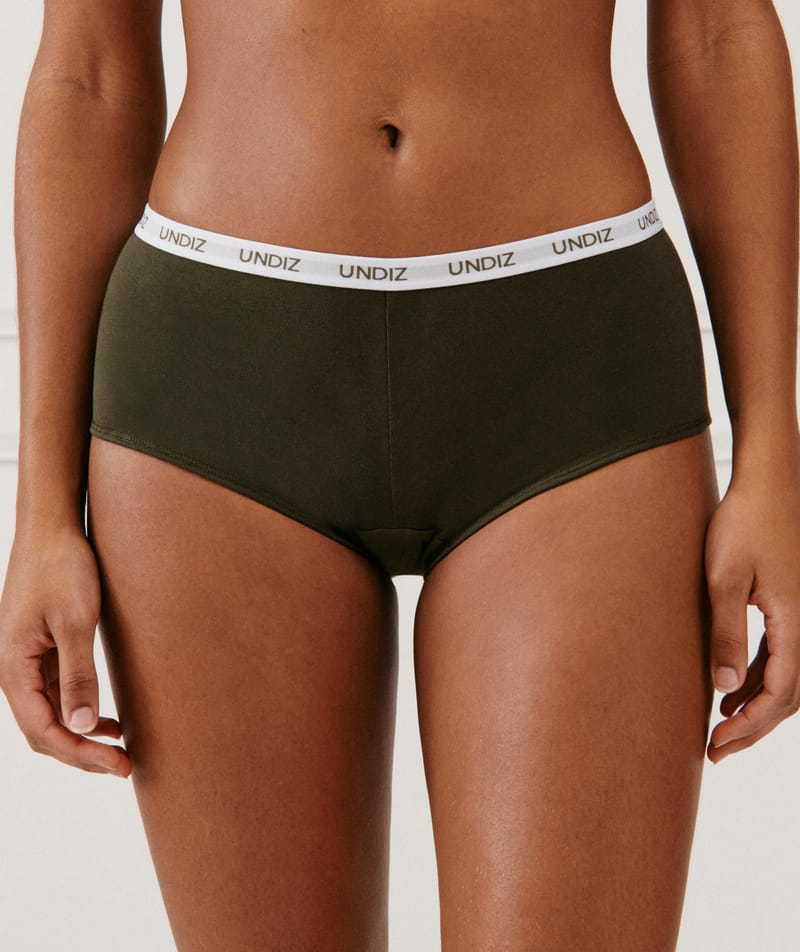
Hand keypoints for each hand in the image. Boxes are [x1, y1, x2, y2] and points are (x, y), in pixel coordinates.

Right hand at [0, 523, 130, 776]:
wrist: (52, 527)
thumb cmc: (63, 567)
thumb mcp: (76, 622)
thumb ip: (79, 674)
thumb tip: (82, 727)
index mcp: (12, 668)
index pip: (43, 731)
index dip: (80, 755)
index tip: (119, 766)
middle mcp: (13, 670)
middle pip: (43, 731)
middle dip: (82, 754)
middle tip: (125, 767)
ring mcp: (26, 661)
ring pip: (50, 715)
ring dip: (82, 736)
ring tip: (120, 751)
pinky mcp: (41, 649)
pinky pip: (56, 693)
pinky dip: (80, 711)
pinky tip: (107, 720)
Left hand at [705, 473, 799, 762]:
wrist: (769, 484)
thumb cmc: (743, 525)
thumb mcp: (724, 578)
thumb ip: (726, 632)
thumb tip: (723, 688)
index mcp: (795, 623)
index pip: (780, 695)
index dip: (750, 726)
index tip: (717, 744)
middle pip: (789, 696)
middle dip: (753, 727)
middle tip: (716, 750)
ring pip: (787, 679)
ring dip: (756, 706)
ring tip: (719, 727)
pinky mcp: (791, 606)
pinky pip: (781, 657)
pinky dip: (758, 680)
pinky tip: (730, 689)